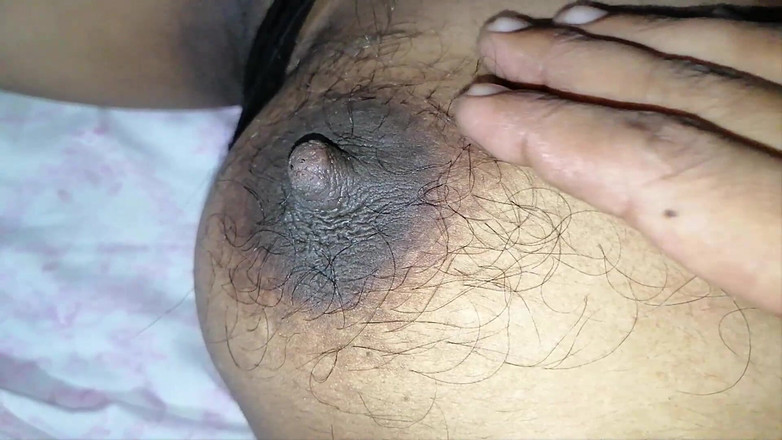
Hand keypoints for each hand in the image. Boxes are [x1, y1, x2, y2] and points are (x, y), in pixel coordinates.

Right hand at [454, 3, 781, 313]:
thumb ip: (716, 290)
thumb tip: (596, 330)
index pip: (662, 167)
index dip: (559, 132)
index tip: (480, 113)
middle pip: (684, 93)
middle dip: (578, 64)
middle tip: (499, 45)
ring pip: (735, 50)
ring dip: (637, 35)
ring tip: (567, 23)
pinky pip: (780, 40)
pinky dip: (720, 28)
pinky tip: (676, 27)